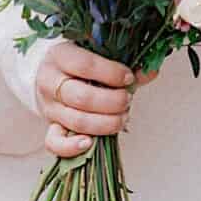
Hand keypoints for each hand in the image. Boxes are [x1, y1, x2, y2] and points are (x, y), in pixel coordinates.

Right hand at [35, 43, 152, 159]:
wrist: (52, 73)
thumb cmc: (82, 62)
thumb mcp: (99, 54)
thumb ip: (125, 62)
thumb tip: (151, 72)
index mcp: (60, 55)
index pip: (85, 65)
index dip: (111, 73)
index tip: (129, 78)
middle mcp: (49, 81)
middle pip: (82, 97)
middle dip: (112, 102)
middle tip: (128, 100)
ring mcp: (48, 106)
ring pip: (76, 120)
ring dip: (105, 123)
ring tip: (122, 117)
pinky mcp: (50, 126)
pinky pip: (54, 143)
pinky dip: (71, 147)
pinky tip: (90, 143)